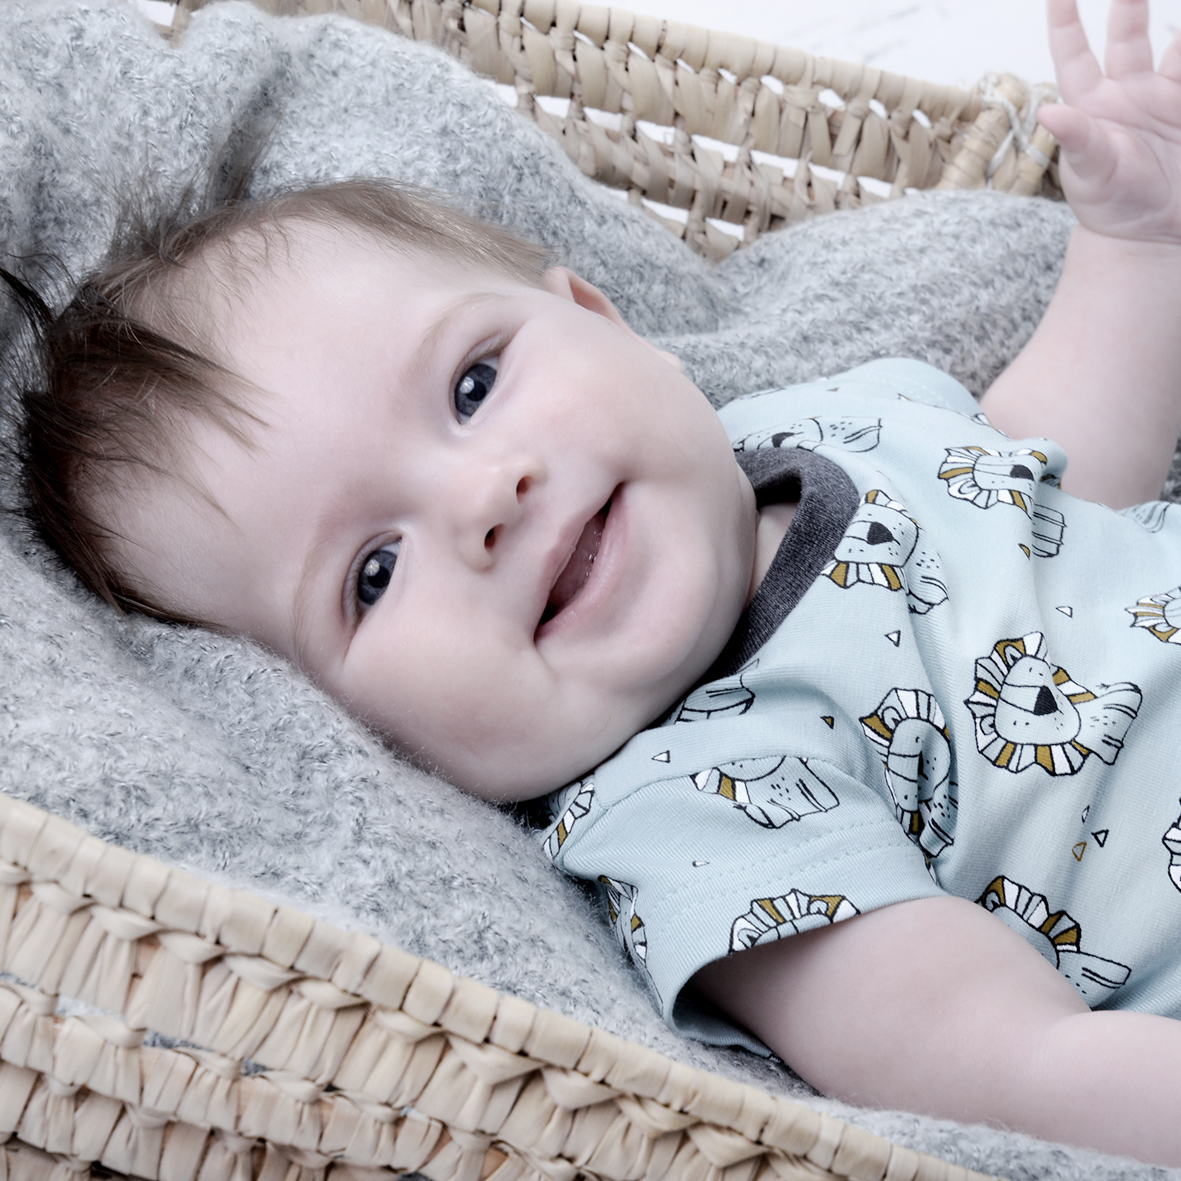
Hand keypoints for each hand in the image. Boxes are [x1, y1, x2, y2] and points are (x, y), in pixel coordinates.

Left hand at [1040, 0, 1180, 244]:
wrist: (1151, 234)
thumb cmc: (1110, 208)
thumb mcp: (1091, 175)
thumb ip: (1077, 141)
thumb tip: (1048, 113)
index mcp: (1092, 106)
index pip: (1074, 55)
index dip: (1065, 23)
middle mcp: (1126, 93)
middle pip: (1128, 34)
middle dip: (1131, 3)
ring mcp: (1162, 98)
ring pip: (1177, 47)